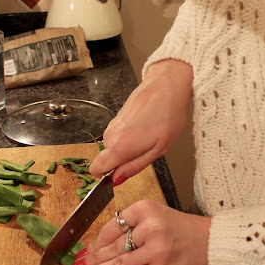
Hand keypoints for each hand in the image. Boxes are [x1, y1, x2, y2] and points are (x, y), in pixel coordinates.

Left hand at [70, 200, 210, 264]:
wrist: (212, 244)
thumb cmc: (183, 231)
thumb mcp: (156, 216)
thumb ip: (131, 226)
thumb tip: (98, 246)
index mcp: (146, 209)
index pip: (112, 226)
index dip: (95, 242)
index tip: (84, 251)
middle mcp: (150, 227)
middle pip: (113, 247)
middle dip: (91, 259)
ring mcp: (156, 249)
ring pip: (118, 264)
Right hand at [90, 59, 192, 184]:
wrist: (168, 85)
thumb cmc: (169, 116)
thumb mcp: (158, 150)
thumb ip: (134, 167)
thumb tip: (116, 180)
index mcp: (119, 147)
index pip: (95, 168)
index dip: (105, 175)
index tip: (120, 172)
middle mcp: (111, 135)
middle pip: (107, 158)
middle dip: (123, 159)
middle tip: (145, 150)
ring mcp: (112, 124)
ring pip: (113, 145)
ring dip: (127, 146)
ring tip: (148, 136)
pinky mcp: (117, 116)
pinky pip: (118, 134)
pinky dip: (129, 135)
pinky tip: (146, 126)